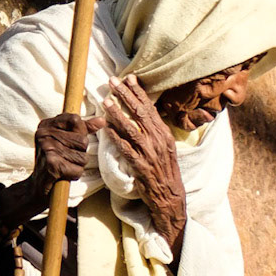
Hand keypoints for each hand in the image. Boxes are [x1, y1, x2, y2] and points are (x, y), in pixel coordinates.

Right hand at [0, 113, 103, 232]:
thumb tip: (102, 120)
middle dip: (80, 154)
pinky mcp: (52, 164)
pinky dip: (74, 175)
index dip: (81, 133)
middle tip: (65, 159)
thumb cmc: (54, 161)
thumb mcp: (65, 141)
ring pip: (82, 157)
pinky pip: (78, 170)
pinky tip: (63, 175)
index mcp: (46, 125)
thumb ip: (83, 129)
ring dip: (77, 166)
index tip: (72, 143)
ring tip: (64, 167)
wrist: (37, 186)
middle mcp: (44, 134)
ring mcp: (47, 148)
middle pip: (83, 141)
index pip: (75, 120)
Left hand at [104, 74, 187, 261]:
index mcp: (164, 134)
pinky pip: (126, 150)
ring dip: (117, 114)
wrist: (170, 197)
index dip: (138, 93)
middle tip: (112, 82)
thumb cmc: (165, 172)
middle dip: (125, 96)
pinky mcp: (141, 167)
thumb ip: (154, 132)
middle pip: (140, 114)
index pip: (150, 108)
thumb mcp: (164, 148)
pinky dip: (116, 139)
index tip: (128, 78)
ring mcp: (150, 154)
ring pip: (131, 129)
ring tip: (105, 102)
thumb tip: (141, 116)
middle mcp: (158, 141)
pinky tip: (106, 129)